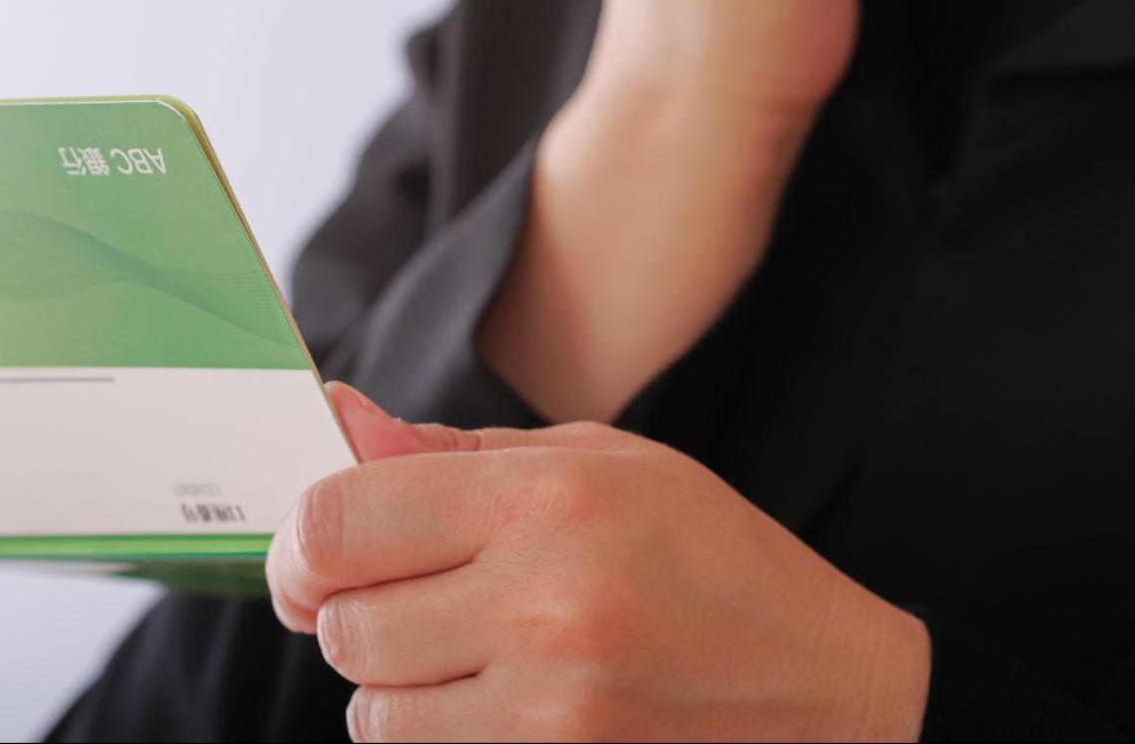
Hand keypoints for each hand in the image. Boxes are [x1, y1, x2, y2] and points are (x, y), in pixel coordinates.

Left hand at [268, 383, 929, 741]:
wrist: (833, 690)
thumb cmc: (713, 557)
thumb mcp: (601, 461)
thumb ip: (454, 454)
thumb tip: (339, 422)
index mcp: (548, 498)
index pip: (339, 521)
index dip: (302, 538)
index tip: (314, 548)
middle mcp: (544, 602)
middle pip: (343, 622)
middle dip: (353, 611)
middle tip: (407, 596)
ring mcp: (554, 707)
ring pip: (373, 709)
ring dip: (395, 684)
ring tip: (468, 652)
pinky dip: (438, 735)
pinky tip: (500, 703)